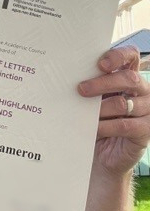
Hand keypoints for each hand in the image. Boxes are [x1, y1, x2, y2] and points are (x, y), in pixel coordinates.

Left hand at [78, 46, 149, 174]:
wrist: (104, 155)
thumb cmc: (97, 122)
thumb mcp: (93, 101)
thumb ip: (90, 87)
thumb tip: (68, 76)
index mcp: (129, 77)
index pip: (131, 56)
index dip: (118, 56)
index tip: (100, 64)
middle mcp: (142, 90)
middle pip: (129, 78)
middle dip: (103, 83)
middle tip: (81, 89)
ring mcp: (147, 110)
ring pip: (124, 103)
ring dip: (101, 109)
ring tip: (85, 115)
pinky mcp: (146, 130)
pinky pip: (125, 125)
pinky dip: (106, 126)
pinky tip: (94, 129)